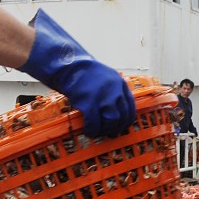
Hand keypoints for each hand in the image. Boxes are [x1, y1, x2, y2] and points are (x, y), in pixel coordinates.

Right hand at [19, 10, 134, 136]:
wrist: (69, 66)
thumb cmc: (85, 74)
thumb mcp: (106, 78)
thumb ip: (113, 91)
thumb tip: (114, 112)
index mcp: (120, 84)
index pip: (130, 108)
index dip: (125, 121)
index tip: (119, 127)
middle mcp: (114, 91)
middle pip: (121, 116)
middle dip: (114, 127)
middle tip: (107, 132)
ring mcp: (102, 97)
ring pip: (111, 121)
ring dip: (104, 130)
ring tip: (96, 131)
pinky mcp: (89, 103)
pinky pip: (94, 123)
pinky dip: (92, 130)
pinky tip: (88, 130)